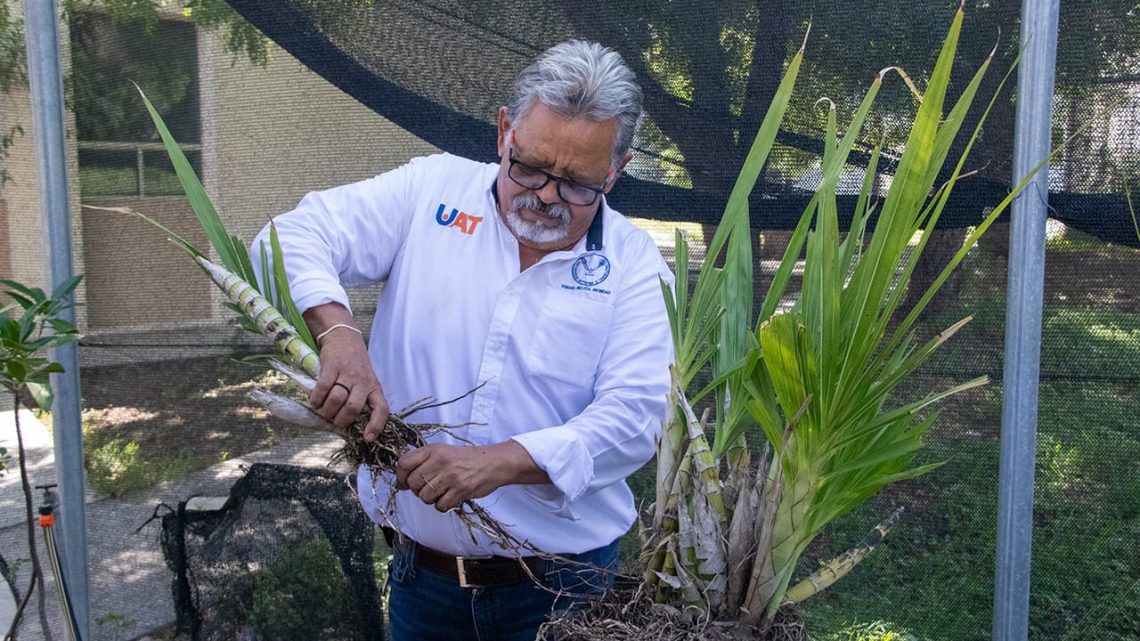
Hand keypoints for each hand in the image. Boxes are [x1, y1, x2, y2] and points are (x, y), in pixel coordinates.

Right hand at [310, 329, 389, 439]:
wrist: (343, 336)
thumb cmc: (355, 363)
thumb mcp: (366, 380)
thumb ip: (362, 398)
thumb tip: (351, 423)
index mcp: (374, 387)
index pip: (381, 408)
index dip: (376, 425)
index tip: (367, 438)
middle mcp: (363, 381)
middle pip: (354, 408)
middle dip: (342, 420)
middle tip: (335, 421)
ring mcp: (348, 373)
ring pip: (337, 399)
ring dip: (327, 410)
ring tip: (324, 410)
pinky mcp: (332, 367)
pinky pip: (323, 388)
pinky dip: (316, 398)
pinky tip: (315, 401)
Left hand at [395, 441, 546, 511]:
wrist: (493, 462)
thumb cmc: (465, 459)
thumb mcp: (442, 451)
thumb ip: (420, 461)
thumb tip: (400, 481)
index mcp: (433, 450)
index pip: (404, 464)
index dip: (401, 477)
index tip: (406, 482)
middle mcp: (440, 461)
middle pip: (413, 484)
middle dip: (418, 490)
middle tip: (430, 488)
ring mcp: (450, 476)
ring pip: (425, 497)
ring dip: (431, 499)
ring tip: (443, 492)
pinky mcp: (461, 490)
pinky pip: (440, 506)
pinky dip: (444, 505)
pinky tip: (451, 497)